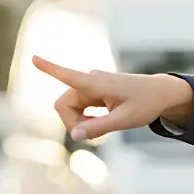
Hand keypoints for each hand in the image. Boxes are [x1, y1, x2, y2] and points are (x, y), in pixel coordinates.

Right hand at [32, 56, 193, 140]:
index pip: (69, 75)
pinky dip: (85, 120)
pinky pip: (77, 109)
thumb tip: (74, 136)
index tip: (33, 57)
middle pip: (63, 105)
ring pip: (69, 109)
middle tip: (95, 135)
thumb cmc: (146, 103)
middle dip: (73, 123)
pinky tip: (99, 124)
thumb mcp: (125, 120)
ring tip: (101, 128)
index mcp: (97, 83)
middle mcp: (90, 81)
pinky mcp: (93, 92)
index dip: (50, 69)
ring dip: (80, 123)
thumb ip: (99, 128)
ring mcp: (90, 86)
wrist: (160, 94)